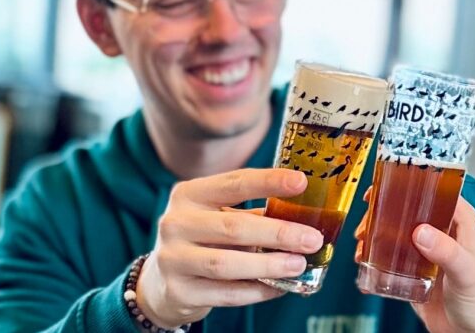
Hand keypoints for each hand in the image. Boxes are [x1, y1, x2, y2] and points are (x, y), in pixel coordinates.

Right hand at [135, 169, 323, 327]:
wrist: (163, 280)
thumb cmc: (204, 241)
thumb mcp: (222, 218)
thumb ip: (256, 214)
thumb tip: (305, 218)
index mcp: (189, 194)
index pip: (233, 183)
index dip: (268, 182)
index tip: (301, 182)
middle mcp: (176, 223)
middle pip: (233, 227)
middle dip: (278, 233)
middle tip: (311, 238)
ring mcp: (173, 258)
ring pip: (227, 263)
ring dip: (269, 265)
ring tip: (298, 264)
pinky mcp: (179, 291)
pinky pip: (225, 293)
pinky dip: (257, 291)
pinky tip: (280, 287)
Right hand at [353, 189, 474, 332]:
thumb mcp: (467, 273)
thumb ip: (447, 252)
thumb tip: (420, 232)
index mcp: (460, 221)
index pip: (433, 189)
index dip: (408, 184)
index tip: (381, 187)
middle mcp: (443, 232)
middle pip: (407, 210)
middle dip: (382, 214)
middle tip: (365, 225)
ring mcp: (427, 253)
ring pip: (396, 233)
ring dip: (375, 236)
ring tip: (361, 246)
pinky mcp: (415, 273)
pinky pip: (391, 260)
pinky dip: (376, 259)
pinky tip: (363, 264)